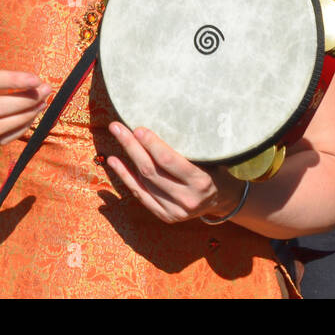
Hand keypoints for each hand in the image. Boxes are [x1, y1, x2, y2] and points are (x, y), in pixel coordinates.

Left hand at [105, 121, 244, 222]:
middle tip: (118, 128)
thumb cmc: (215, 168)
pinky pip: (140, 194)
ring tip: (114, 138)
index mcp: (200, 181)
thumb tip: (162, 118)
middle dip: (132, 147)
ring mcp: (174, 211)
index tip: (138, 128)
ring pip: (143, 182)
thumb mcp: (210, 156)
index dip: (152, 144)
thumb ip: (189, 146)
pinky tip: (114, 162)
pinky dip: (125, 177)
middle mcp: (186, 199)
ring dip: (125, 159)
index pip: (168, 161)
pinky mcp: (165, 216)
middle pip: (151, 170)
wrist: (221, 199)